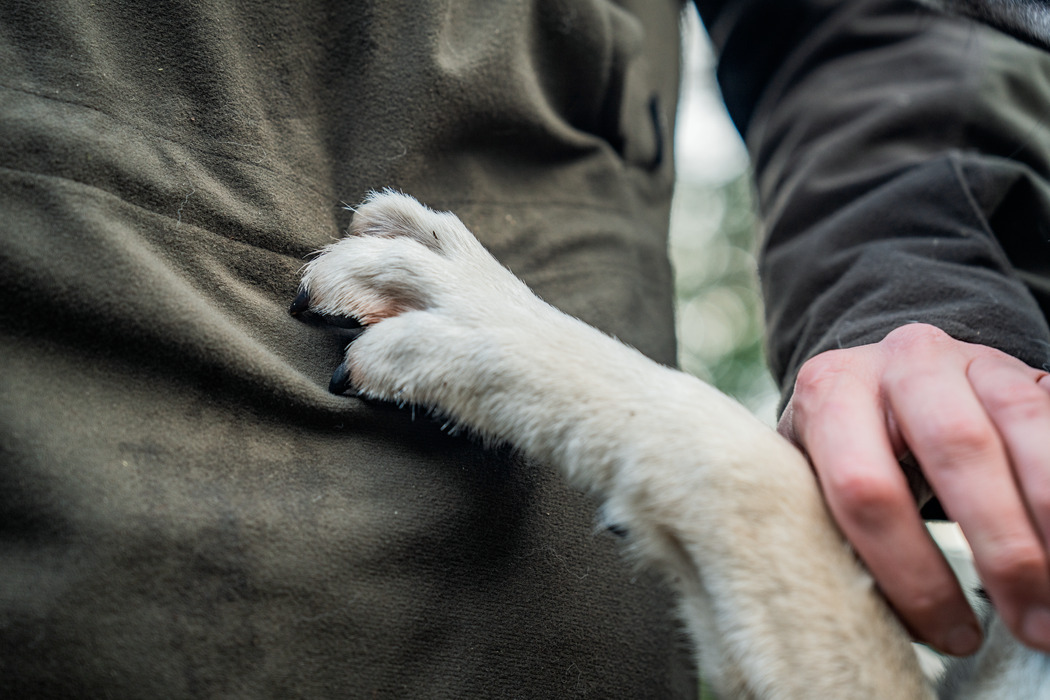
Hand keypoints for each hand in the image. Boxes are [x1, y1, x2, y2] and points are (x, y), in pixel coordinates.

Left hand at [778, 323, 1049, 655]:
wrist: (888, 378)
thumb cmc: (848, 450)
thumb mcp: (818, 476)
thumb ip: (832, 526)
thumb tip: (866, 613)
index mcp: (831, 391)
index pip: (865, 487)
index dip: (911, 572)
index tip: (949, 633)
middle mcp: (902, 361)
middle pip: (957, 447)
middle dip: (1003, 549)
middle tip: (1034, 626)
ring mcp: (970, 357)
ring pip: (1025, 426)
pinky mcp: (1025, 370)